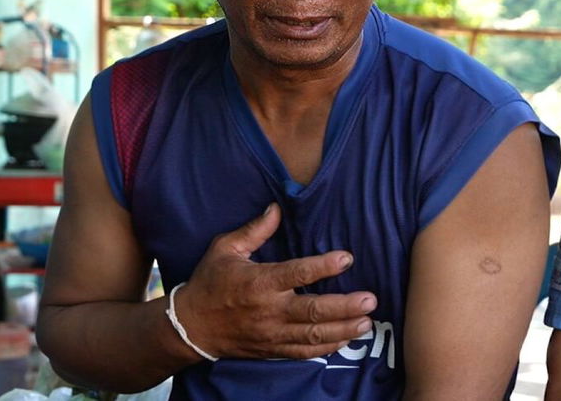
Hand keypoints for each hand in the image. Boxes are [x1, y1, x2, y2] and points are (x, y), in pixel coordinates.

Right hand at [172, 203, 377, 359]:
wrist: (189, 327)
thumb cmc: (209, 283)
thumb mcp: (224, 249)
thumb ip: (254, 230)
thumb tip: (277, 208)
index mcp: (259, 282)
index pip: (297, 273)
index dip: (323, 266)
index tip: (347, 258)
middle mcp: (268, 311)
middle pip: (313, 311)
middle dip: (345, 306)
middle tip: (371, 299)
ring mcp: (271, 334)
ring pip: (313, 335)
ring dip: (343, 330)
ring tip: (367, 322)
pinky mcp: (272, 349)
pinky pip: (303, 352)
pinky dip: (326, 348)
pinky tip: (346, 339)